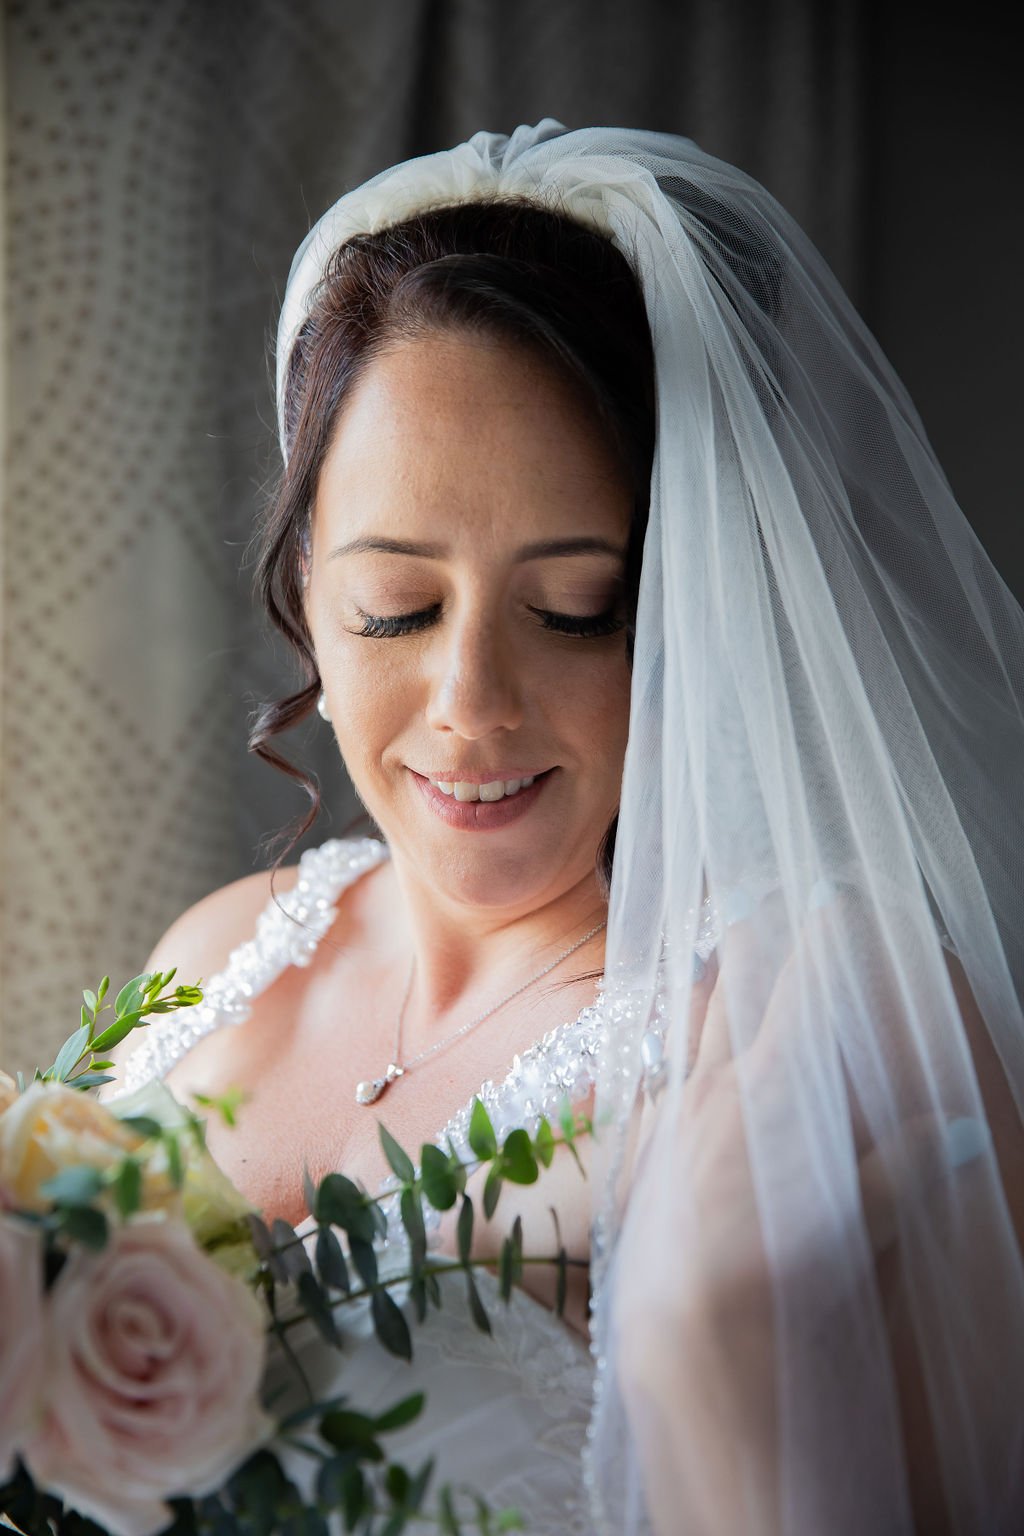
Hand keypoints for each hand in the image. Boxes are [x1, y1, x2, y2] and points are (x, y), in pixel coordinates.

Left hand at [615, 890, 991, 1534]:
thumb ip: (904, 1169)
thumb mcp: (860, 1218)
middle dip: (743, 940)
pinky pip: (643, 1083)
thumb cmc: (781, 1269)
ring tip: (698, 952)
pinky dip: (653, 1059)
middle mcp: (714, 1084)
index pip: (801, 992)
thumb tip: (962, 1131)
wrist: (686, 1323)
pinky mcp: (639, 1151)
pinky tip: (653, 1060)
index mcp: (773, 1085)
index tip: (826, 896)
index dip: (817, 942)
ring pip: (678, 1026)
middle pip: (728, 989)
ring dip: (693, 987)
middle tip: (749, 899)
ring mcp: (669, 1113)